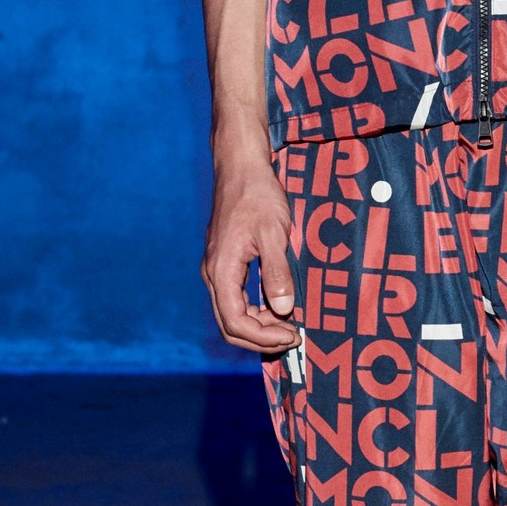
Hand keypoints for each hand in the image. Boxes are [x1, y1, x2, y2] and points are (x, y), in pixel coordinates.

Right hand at [202, 129, 298, 355]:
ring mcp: (217, 268)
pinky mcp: (225, 262)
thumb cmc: (258, 196)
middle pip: (229, 324)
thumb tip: (283, 309)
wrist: (241, 167)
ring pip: (231, 313)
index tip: (292, 335)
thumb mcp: (274, 234)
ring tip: (288, 325)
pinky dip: (255, 311)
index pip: (235, 321)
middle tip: (292, 337)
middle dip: (260, 338)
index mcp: (222, 270)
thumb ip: (277, 273)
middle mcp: (214, 274)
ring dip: (258, 326)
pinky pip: (235, 298)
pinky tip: (277, 306)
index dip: (263, 337)